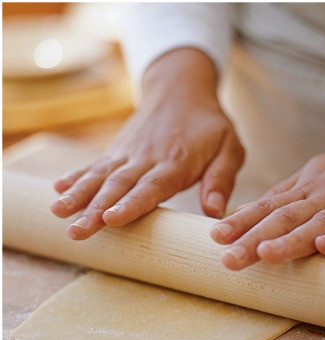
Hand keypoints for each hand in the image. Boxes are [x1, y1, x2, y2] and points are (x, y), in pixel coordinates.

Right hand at [50, 48, 243, 238]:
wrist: (181, 88)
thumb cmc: (210, 125)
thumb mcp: (230, 149)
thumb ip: (222, 180)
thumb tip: (215, 212)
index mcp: (175, 162)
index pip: (150, 186)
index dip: (131, 204)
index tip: (112, 220)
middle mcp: (146, 158)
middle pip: (118, 186)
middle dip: (95, 210)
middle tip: (77, 231)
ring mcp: (127, 153)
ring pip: (100, 177)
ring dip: (79, 196)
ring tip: (58, 213)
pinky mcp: (117, 151)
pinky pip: (94, 165)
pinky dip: (76, 177)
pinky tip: (57, 191)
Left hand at [210, 134, 324, 269]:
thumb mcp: (321, 176)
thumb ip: (289, 196)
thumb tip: (250, 212)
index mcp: (309, 187)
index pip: (269, 206)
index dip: (242, 222)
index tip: (215, 237)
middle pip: (286, 218)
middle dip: (255, 238)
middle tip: (228, 259)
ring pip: (319, 225)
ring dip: (292, 240)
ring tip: (265, 255)